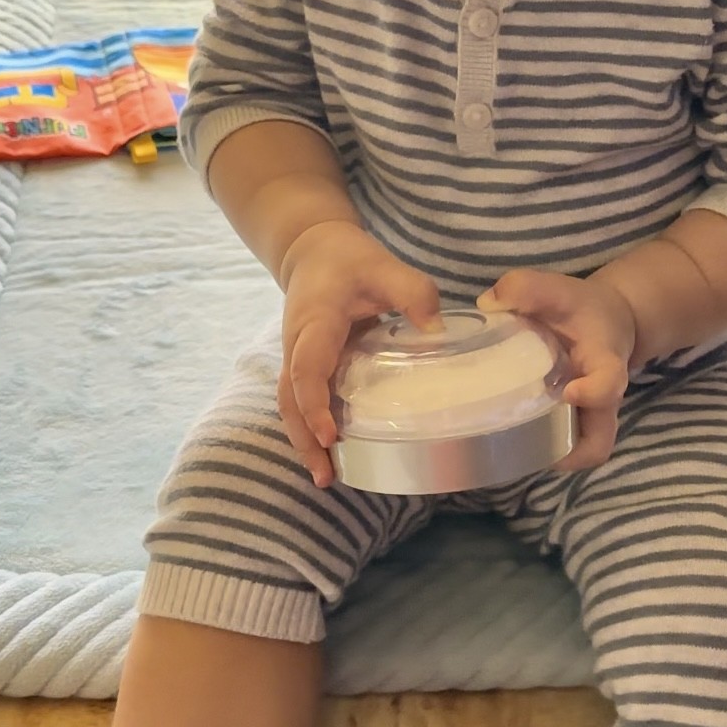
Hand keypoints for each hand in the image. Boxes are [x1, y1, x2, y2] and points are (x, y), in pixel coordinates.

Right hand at [279, 222, 440, 486]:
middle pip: (288, 400)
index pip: (306, 369)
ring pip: (289, 406)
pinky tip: (330, 454)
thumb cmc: (348, 259)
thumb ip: (413, 293)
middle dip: (304, 439)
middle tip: (325, 475)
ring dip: (304, 441)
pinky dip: (310, 429)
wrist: (312, 249)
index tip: (332, 435)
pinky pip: (300, 402)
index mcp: (314, 322)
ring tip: (326, 477)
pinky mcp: (304, 366)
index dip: (315, 404)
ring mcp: (296, 358)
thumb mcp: (384, 266)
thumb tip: (438, 332)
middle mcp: (296, 346)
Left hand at [478, 269, 635, 471]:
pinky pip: (568, 448)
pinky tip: (508, 439)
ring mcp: (591, 416)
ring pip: (586, 452)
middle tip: (527, 440)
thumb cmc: (579, 307)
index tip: (568, 392)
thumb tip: (487, 305)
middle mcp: (604, 397)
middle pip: (599, 440)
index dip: (593, 393)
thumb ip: (525, 288)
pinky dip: (546, 451)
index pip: (609, 383)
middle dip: (570, 449)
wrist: (605, 319)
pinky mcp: (576, 423)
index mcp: (605, 361)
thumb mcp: (558, 289)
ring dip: (555, 455)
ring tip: (511, 447)